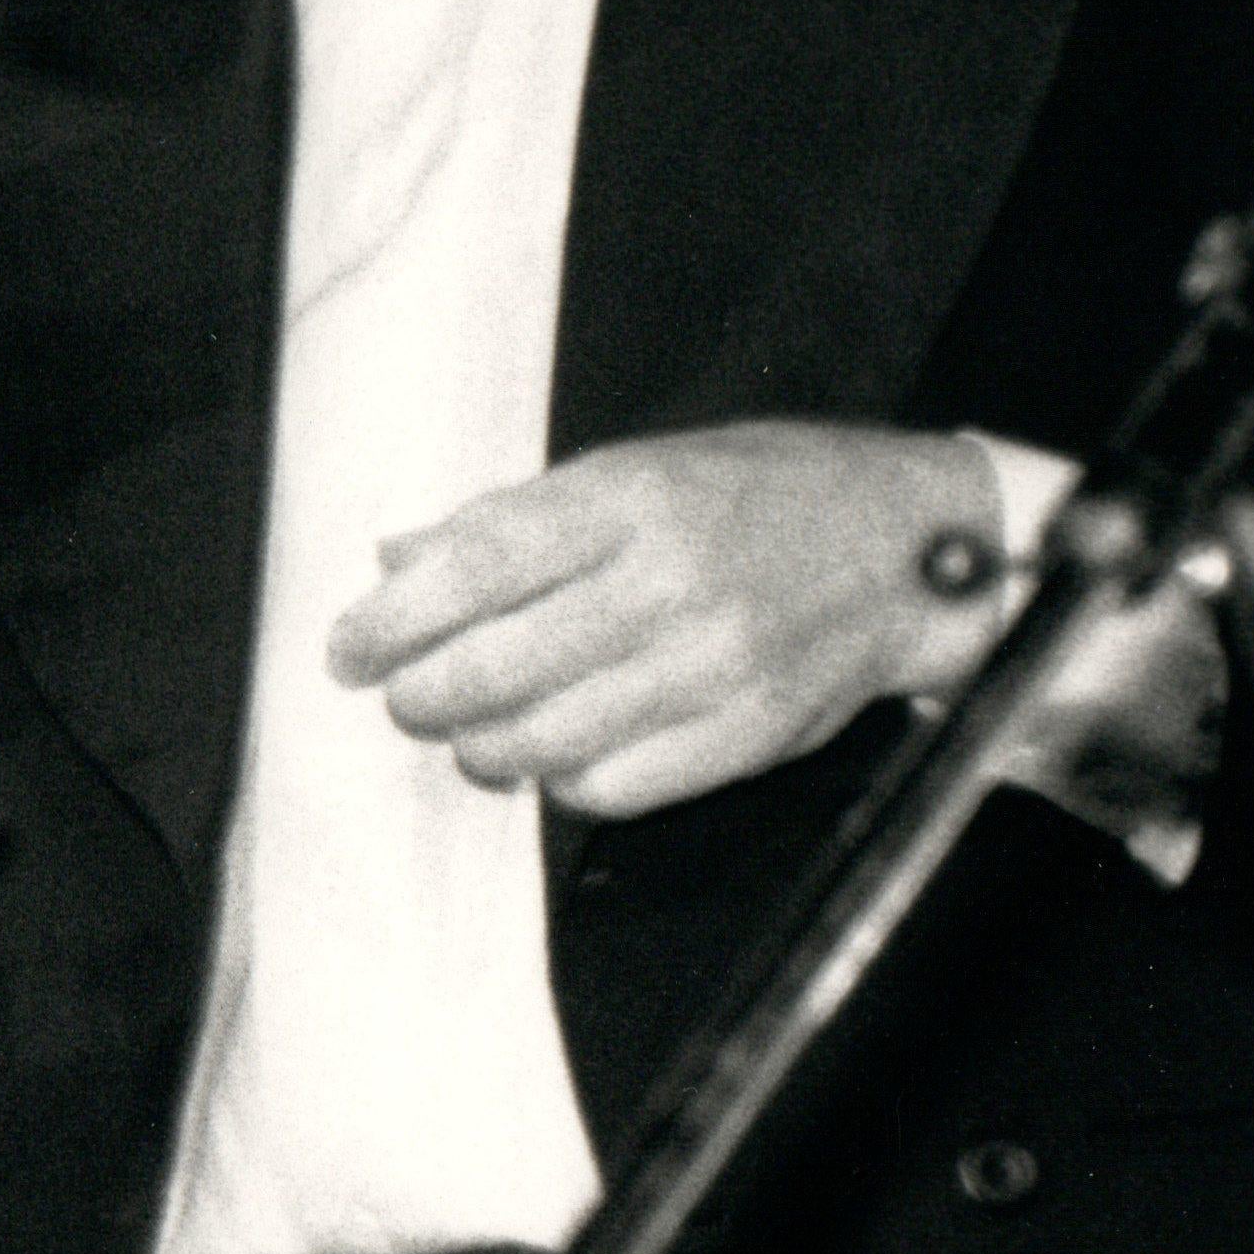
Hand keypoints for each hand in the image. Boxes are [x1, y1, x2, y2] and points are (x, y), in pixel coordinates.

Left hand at [338, 422, 1028, 821]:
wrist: (907, 549)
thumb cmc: (752, 496)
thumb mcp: (632, 468)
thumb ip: (511, 518)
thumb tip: (394, 560)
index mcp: (629, 502)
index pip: (475, 569)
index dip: (392, 620)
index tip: (346, 649)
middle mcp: (669, 585)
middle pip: (498, 667)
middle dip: (420, 696)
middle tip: (399, 697)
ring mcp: (713, 667)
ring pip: (545, 740)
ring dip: (478, 748)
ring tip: (464, 732)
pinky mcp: (747, 737)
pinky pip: (613, 785)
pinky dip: (558, 781)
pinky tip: (548, 756)